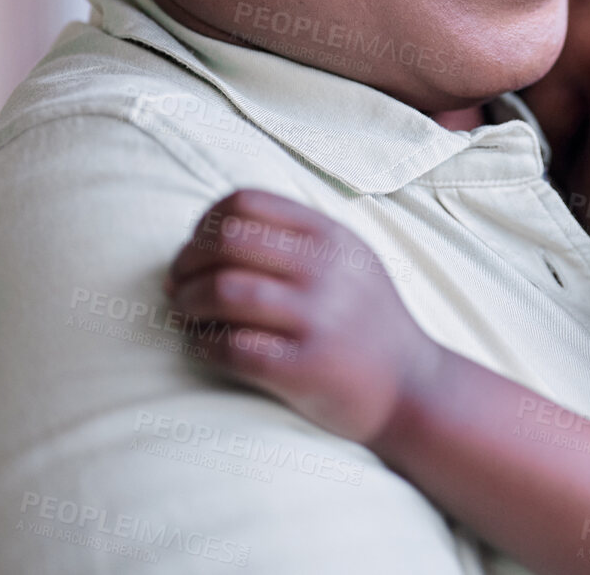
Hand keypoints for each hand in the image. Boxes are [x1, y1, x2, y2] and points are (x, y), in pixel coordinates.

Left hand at [167, 189, 440, 449]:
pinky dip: (203, 345)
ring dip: (187, 304)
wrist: (412, 387)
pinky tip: (205, 346)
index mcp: (332, 236)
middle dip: (186, 262)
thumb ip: (297, 237)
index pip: (245, 202)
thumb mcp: (349, 260)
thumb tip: (212, 232)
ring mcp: (318, 319)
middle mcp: (326, 271)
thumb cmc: (367, 321)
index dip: (205, 223)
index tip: (196, 248)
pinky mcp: (303, 368)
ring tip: (186, 316)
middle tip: (177, 285)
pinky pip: (231, 348)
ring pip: (222, 292)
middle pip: (227, 241)